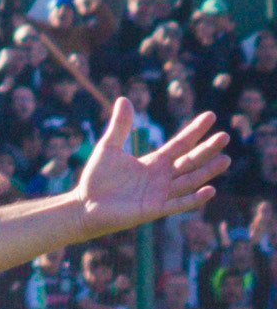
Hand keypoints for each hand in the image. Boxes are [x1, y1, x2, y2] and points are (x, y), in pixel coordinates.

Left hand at [75, 97, 227, 237]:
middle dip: (207, 150)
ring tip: (225, 159)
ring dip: (207, 171)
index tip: (210, 116)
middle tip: (224, 136)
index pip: (180, 144)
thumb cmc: (95, 179)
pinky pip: (178, 204)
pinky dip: (194, 198)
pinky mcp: (154, 209)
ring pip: (189, 181)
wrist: (84, 206)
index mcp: (153, 162)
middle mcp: (160, 177)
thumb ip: (120, 125)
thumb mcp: (108, 147)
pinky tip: (210, 190)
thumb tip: (124, 98)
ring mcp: (159, 194)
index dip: (194, 131)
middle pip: (189, 161)